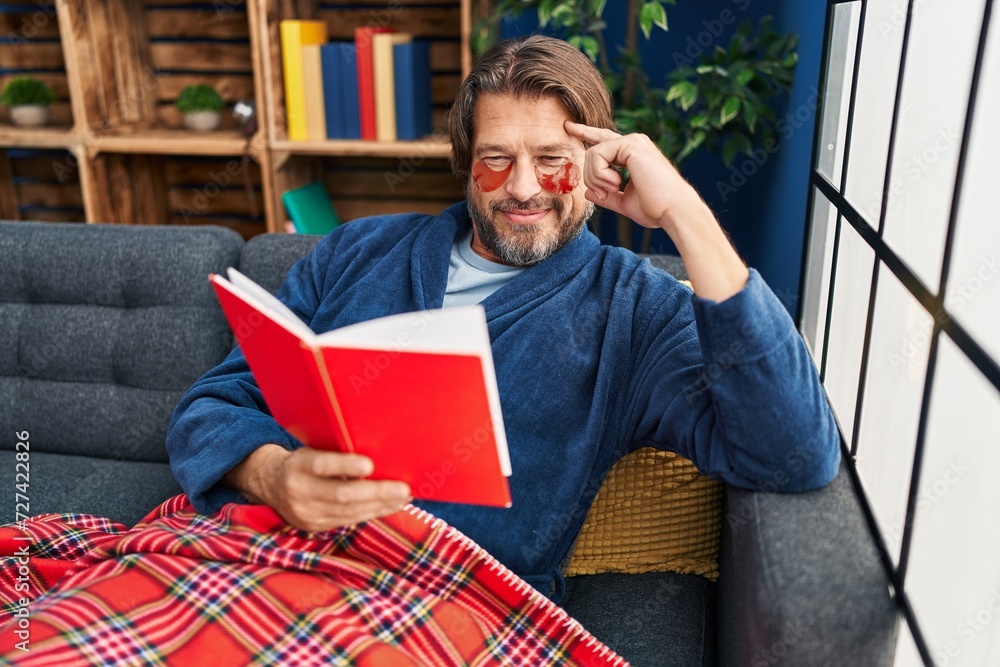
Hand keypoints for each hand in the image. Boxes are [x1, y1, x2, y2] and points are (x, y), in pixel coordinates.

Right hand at [223, 444, 411, 531]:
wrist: (270, 484)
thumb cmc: (304, 460)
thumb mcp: (312, 450)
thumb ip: (336, 453)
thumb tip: (377, 454)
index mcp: (297, 465)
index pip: (321, 465)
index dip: (345, 465)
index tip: (369, 464)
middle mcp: (299, 491)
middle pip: (341, 495)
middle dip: (376, 492)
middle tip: (403, 488)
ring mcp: (305, 513)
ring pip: (348, 512)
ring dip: (380, 505)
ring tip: (403, 498)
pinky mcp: (314, 526)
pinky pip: (348, 521)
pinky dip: (372, 513)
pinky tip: (389, 506)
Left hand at [565, 121, 704, 232]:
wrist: (673, 210)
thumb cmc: (655, 209)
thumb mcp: (625, 203)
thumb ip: (606, 196)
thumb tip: (588, 193)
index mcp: (633, 154)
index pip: (604, 140)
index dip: (586, 133)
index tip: (569, 126)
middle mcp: (633, 143)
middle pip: (593, 150)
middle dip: (591, 176)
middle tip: (606, 193)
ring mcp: (632, 141)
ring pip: (592, 153)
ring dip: (595, 178)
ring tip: (614, 189)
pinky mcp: (631, 144)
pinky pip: (598, 155)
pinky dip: (600, 174)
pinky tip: (616, 183)